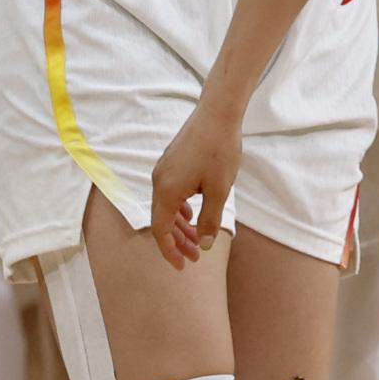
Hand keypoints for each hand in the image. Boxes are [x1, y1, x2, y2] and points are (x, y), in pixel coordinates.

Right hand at [149, 95, 241, 267]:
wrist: (217, 113)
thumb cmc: (219, 150)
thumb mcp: (219, 190)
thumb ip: (210, 220)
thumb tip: (205, 244)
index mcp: (167, 191)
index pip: (160, 230)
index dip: (170, 251)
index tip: (183, 266)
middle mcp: (159, 181)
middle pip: (162, 220)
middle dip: (178, 241)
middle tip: (196, 256)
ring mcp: (163, 171)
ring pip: (166, 207)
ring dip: (180, 225)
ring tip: (197, 239)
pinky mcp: (170, 163)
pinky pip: (169, 193)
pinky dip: (179, 209)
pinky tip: (190, 214)